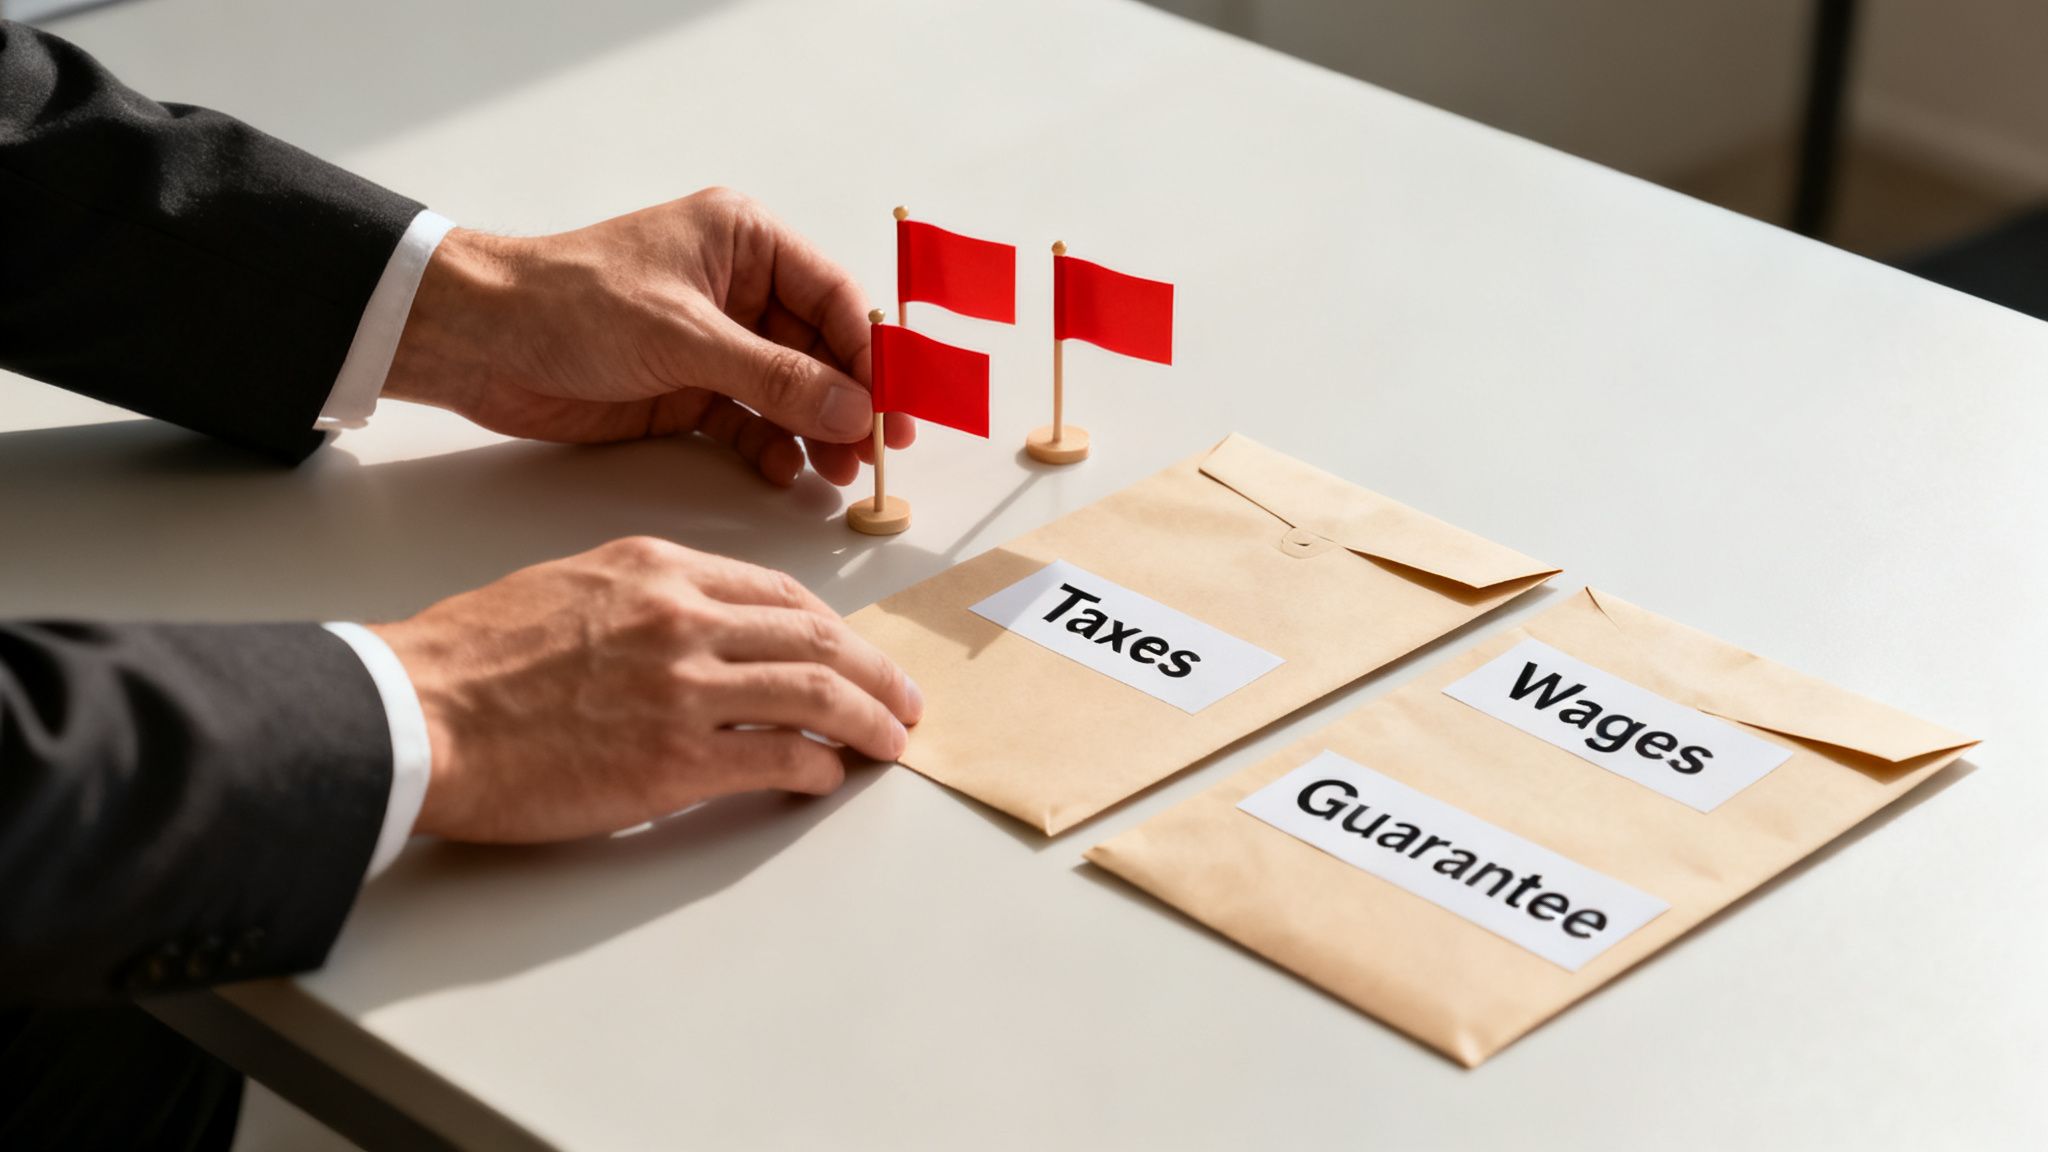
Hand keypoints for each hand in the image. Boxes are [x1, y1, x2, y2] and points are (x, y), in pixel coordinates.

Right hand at [368, 537, 922, 843]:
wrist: (415, 711)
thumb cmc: (472, 658)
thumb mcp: (571, 586)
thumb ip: (646, 599)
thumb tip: (704, 631)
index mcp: (659, 569)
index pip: (781, 593)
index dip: (835, 628)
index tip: (855, 652)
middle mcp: (684, 617)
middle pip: (819, 639)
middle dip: (878, 673)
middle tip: (904, 700)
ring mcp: (684, 687)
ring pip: (819, 694)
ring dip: (870, 721)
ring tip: (890, 743)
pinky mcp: (674, 759)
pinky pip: (779, 757)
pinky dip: (817, 767)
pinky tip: (825, 777)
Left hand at [383, 188, 916, 486]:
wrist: (478, 340)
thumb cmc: (568, 303)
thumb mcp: (684, 337)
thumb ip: (774, 378)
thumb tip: (853, 409)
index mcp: (745, 242)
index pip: (834, 299)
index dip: (874, 356)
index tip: (898, 408)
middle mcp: (738, 289)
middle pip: (821, 352)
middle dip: (849, 403)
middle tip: (873, 455)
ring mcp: (714, 343)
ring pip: (790, 393)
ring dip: (815, 433)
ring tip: (835, 475)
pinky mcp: (688, 391)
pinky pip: (750, 423)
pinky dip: (770, 449)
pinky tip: (786, 474)